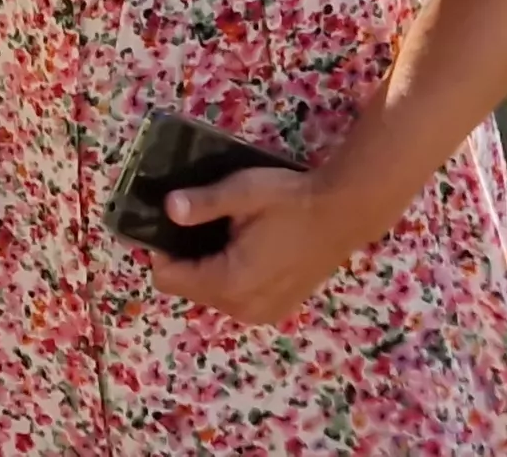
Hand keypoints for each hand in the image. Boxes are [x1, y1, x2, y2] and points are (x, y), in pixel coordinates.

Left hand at [143, 163, 381, 324]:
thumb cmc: (292, 200)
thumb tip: (168, 208)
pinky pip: (236, 297)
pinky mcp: (277, 308)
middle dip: (187, 259)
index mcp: (230, 283)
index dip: (162, 249)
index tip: (174, 222)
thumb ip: (203, 203)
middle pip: (188, 288)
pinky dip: (231, 277)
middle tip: (203, 223)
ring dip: (209, 268)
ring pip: (212, 294)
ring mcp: (262, 313)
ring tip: (227, 234)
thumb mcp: (242, 192)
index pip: (169, 279)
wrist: (344, 212)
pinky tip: (246, 249)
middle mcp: (243, 308)